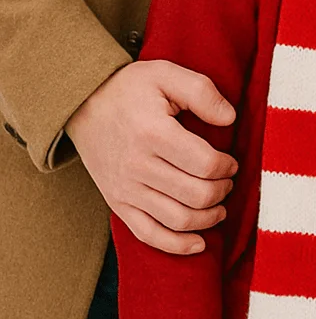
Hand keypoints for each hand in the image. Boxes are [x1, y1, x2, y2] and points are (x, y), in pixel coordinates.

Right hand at [65, 60, 236, 254]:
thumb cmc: (130, 88)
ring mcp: (125, 189)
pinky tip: (199, 242)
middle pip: (196, 194)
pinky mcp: (117, 203)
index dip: (227, 166)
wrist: (81, 103)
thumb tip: (230, 119)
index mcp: (153, 133)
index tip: (231, 161)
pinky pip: (149, 234)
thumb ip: (203, 92)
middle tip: (228, 181)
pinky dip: (177, 245)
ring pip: (178, 219)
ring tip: (219, 206)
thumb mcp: (167, 73)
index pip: (205, 164)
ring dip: (208, 218)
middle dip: (222, 191)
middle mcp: (138, 166)